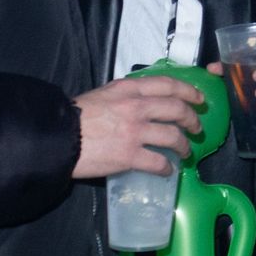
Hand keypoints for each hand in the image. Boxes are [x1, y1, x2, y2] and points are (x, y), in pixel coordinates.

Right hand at [72, 75, 203, 178]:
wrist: (56, 136)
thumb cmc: (76, 115)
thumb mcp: (103, 94)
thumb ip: (126, 95)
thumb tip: (143, 101)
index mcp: (129, 89)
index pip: (168, 84)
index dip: (189, 91)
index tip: (199, 99)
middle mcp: (136, 107)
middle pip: (177, 110)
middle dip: (192, 120)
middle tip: (197, 128)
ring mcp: (134, 132)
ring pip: (173, 137)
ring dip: (184, 146)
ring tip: (186, 152)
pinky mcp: (129, 156)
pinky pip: (158, 162)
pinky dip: (167, 168)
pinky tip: (167, 171)